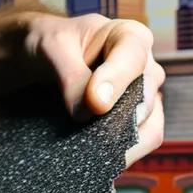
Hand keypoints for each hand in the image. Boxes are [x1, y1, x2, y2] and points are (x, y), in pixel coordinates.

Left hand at [23, 13, 164, 165]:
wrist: (43, 65)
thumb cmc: (51, 46)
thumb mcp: (52, 48)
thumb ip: (70, 75)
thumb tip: (88, 112)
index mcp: (130, 37)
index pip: (133, 59)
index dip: (115, 81)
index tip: (95, 103)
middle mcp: (145, 69)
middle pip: (145, 100)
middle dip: (117, 120)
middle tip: (87, 134)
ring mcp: (144, 99)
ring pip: (149, 129)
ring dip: (120, 143)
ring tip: (91, 149)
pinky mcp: (135, 126)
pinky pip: (140, 146)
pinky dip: (120, 154)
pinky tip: (96, 156)